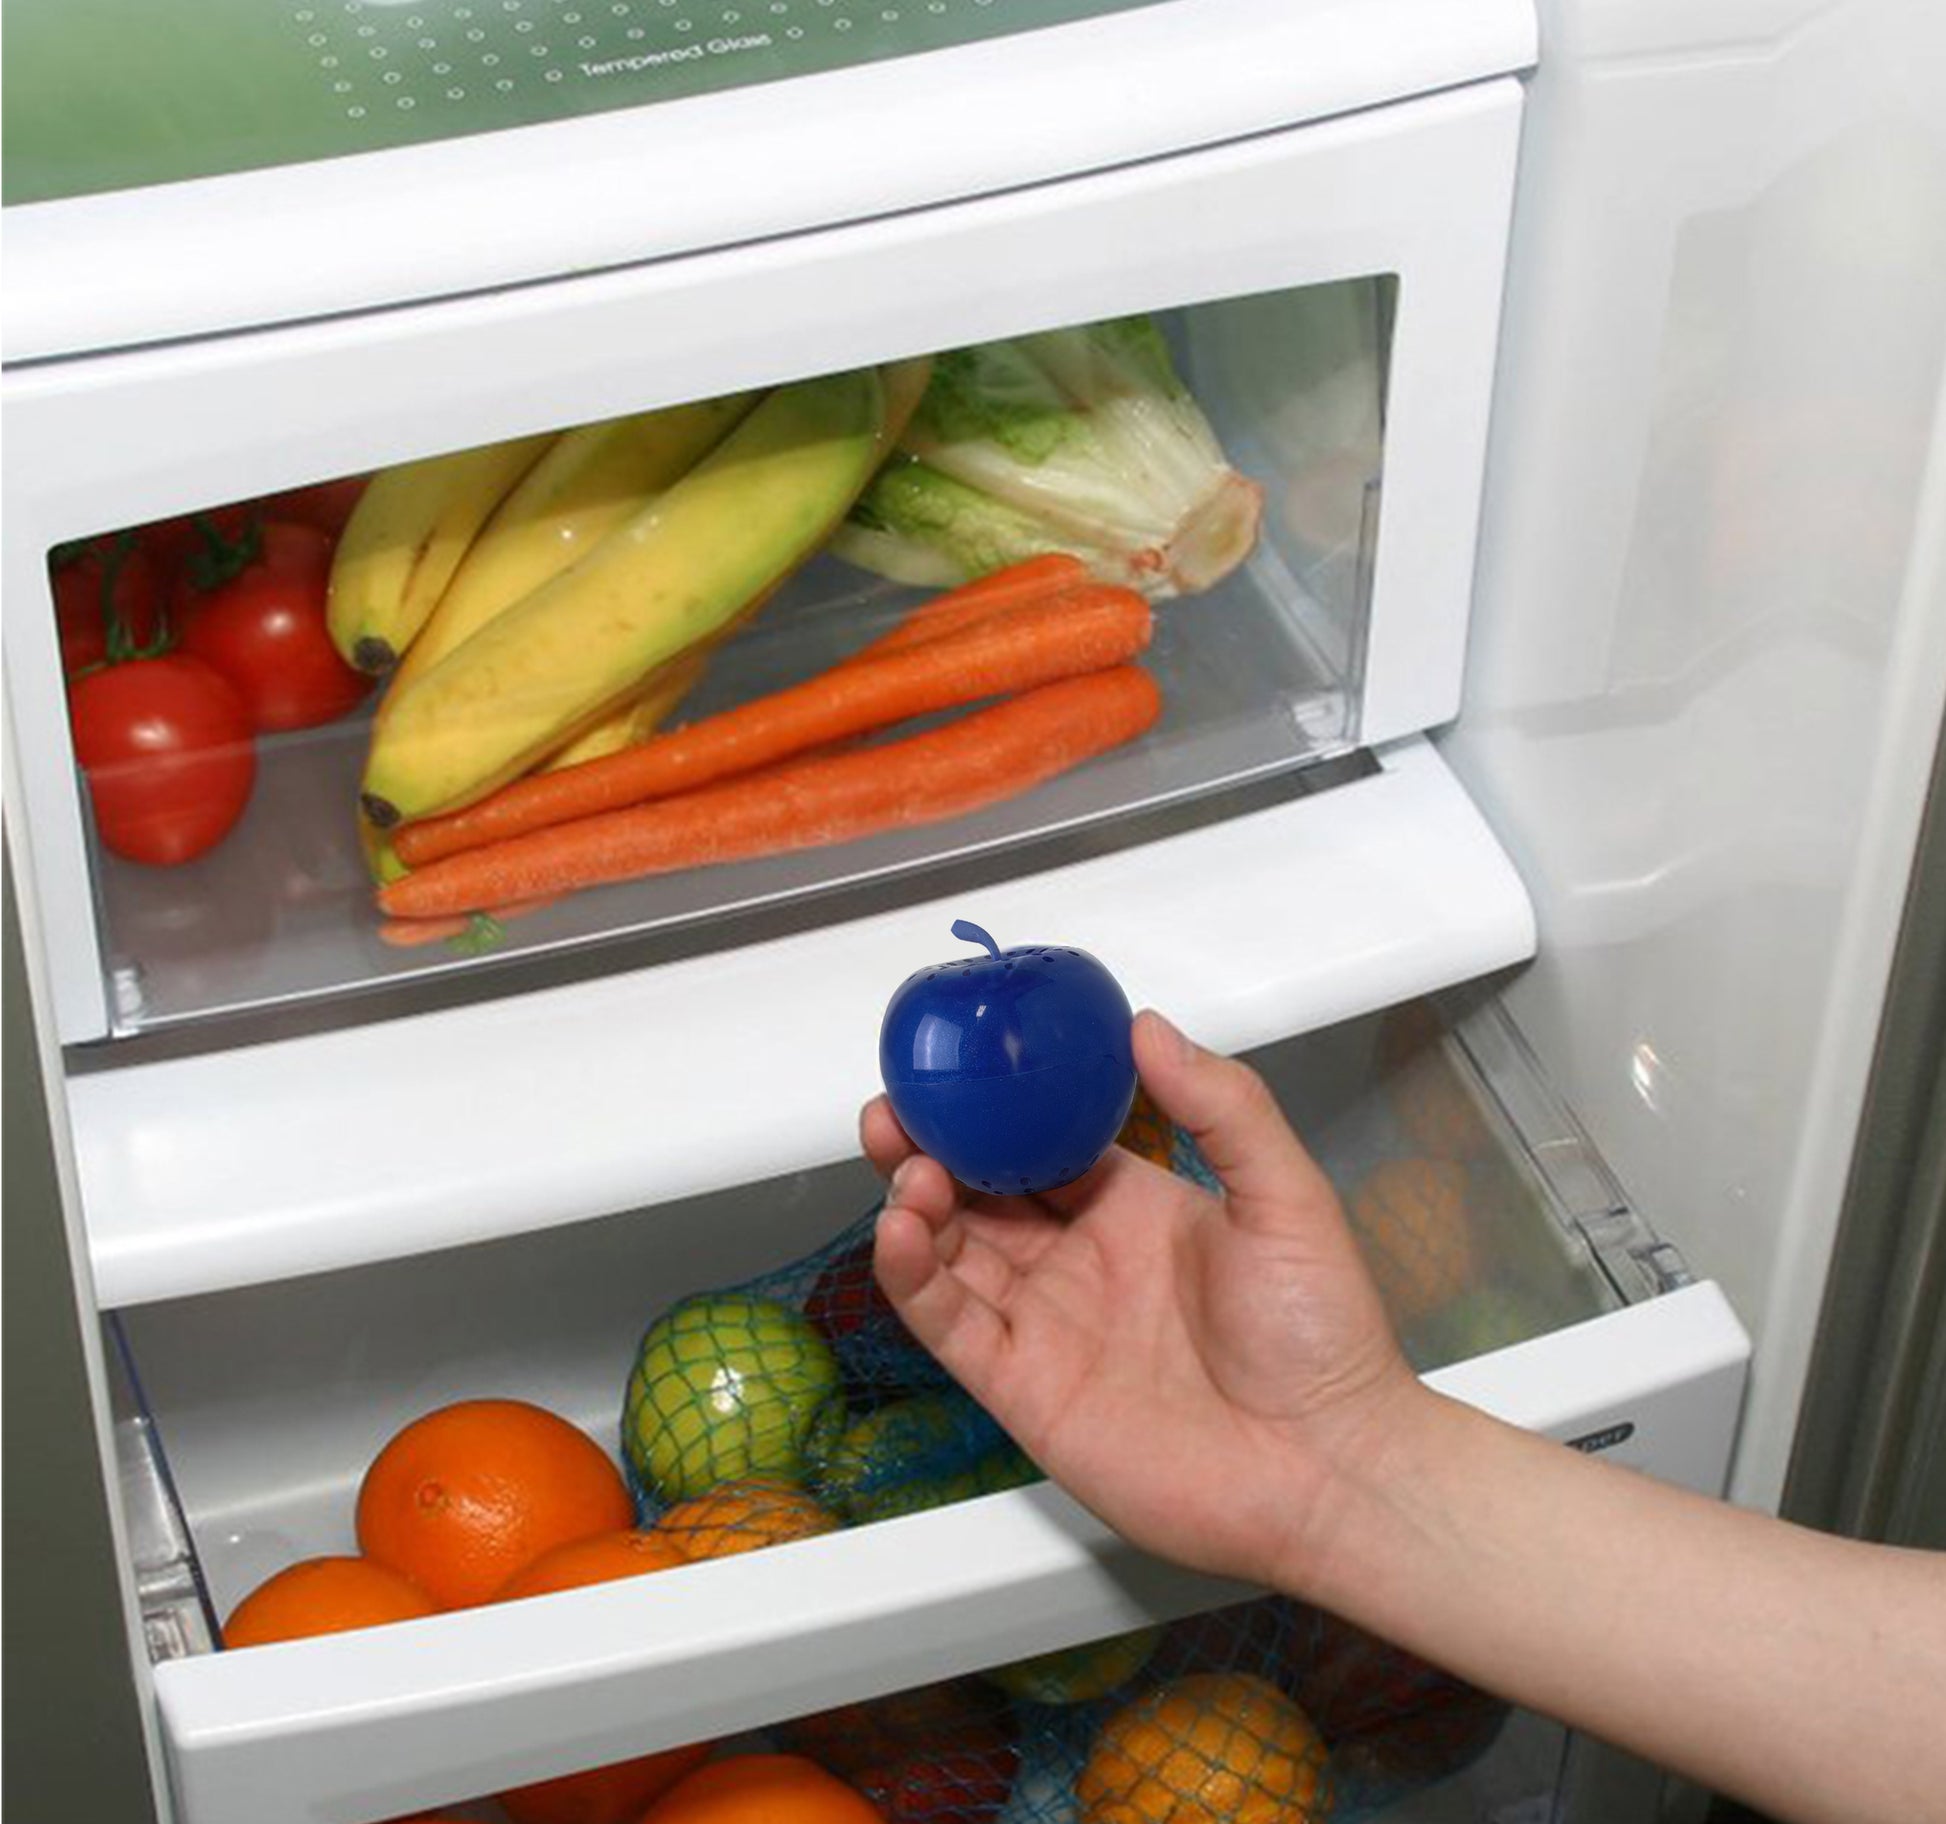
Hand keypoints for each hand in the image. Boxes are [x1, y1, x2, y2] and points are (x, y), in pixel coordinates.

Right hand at [862, 1009, 1421, 1591]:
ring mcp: (1047, 1324)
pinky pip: (950, 1324)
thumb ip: (1222, 1106)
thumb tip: (1149, 1028)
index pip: (1039, 1143)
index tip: (955, 1067)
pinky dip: (912, 1278)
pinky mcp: (1023, 1386)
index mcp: (1133, 1207)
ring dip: (915, 1204)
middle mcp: (1080, 1260)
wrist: (1327, 1470)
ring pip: (951, 1251)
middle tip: (897, 1112)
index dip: (991, 1108)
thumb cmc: (1323, 1340)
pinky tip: (900, 1234)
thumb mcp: (1285, 1195)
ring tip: (905, 1167)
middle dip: (929, 1147)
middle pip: (978, 1191)